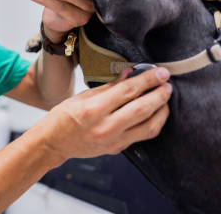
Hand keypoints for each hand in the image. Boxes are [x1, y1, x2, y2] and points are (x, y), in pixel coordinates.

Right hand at [41, 67, 171, 160]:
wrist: (53, 143)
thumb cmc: (63, 116)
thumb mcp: (82, 96)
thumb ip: (109, 87)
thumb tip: (130, 73)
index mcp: (94, 109)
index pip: (128, 91)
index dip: (147, 79)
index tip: (160, 71)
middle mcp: (106, 127)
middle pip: (143, 109)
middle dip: (159, 94)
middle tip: (167, 83)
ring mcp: (113, 141)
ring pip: (149, 127)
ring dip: (162, 111)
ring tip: (164, 99)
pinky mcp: (117, 149)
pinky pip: (141, 136)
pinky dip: (151, 123)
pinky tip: (153, 113)